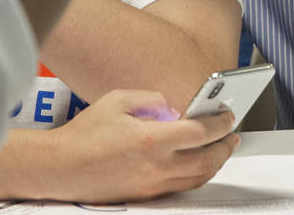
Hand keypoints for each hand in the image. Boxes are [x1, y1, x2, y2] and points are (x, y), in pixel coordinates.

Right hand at [0, 90, 238, 202]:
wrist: (61, 168)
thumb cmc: (86, 133)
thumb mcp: (118, 100)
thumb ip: (151, 98)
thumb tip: (173, 108)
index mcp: (153, 139)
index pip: (200, 133)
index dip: (220, 123)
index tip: (228, 115)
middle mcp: (157, 166)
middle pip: (207, 160)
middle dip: (225, 146)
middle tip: (233, 133)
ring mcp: (153, 185)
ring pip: (198, 178)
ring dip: (215, 163)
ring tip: (222, 148)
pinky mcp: (146, 195)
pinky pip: (182, 187)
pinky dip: (197, 175)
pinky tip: (198, 163)